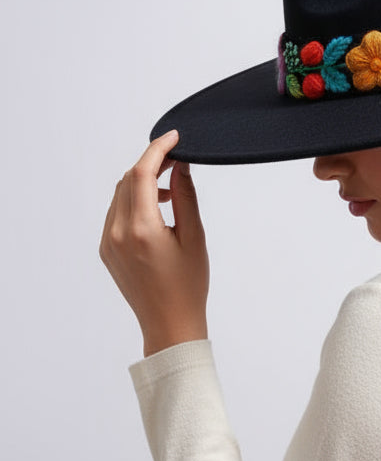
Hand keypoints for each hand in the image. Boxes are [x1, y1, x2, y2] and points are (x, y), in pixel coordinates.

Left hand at [100, 130, 209, 355]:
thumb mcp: (194, 238)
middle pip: (128, 180)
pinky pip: (116, 212)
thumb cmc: (188, 286)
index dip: (158, 149)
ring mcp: (108, 241)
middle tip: (177, 158)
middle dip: (151, 163)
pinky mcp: (106, 250)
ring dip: (142, 181)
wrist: (169, 323)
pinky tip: (155, 208)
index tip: (174, 137)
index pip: (142, 173)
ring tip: (169, 187)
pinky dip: (133, 200)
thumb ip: (185, 196)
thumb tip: (180, 166)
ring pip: (120, 194)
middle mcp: (117, 232)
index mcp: (141, 229)